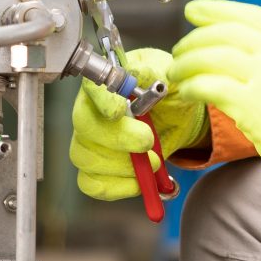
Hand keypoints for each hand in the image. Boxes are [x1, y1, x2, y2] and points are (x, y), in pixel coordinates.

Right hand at [67, 47, 206, 201]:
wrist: (175, 117)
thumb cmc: (166, 91)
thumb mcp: (167, 74)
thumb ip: (154, 71)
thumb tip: (137, 73)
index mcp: (105, 85)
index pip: (91, 88)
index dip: (102, 101)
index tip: (119, 111)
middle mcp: (90, 113)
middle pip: (86, 128)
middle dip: (118, 139)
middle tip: (148, 142)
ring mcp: (89, 144)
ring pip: (87, 159)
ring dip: (123, 166)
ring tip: (154, 161)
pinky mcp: (97, 170)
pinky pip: (92, 185)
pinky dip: (118, 188)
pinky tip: (140, 182)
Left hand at [168, 0, 260, 233]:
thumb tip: (249, 51)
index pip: (250, 16)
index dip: (217, 9)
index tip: (194, 10)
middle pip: (225, 33)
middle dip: (195, 39)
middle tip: (179, 50)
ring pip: (211, 57)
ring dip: (186, 63)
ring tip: (176, 72)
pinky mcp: (252, 107)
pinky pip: (209, 87)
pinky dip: (192, 86)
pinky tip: (187, 92)